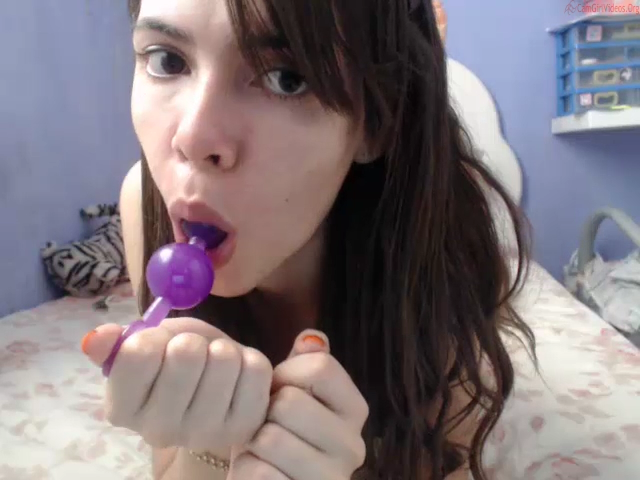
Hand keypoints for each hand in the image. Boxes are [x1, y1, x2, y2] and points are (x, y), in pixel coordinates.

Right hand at [81, 317, 272, 456]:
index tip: (160, 345)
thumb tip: (98, 337)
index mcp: (123, 409)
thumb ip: (115, 342)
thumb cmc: (173, 365)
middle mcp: (159, 430)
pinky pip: (256, 368)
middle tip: (192, 354)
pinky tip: (238, 376)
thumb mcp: (144, 345)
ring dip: (222, 349)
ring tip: (215, 364)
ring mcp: (204, 433)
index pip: (138, 353)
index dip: (155, 337)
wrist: (212, 394)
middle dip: (192, 341)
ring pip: (224, 358)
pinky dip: (250, 360)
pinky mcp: (244, 426)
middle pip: (186, 353)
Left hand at [229, 330, 368, 478]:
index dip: (285, 374)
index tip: (277, 391)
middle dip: (264, 413)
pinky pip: (258, 473)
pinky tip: (259, 475)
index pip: (320, 367)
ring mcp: (332, 478)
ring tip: (262, 453)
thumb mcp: (290, 393)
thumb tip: (311, 337)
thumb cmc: (277, 432)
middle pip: (289, 402)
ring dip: (252, 445)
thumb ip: (304, 365)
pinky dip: (247, 472)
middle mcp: (353, 445)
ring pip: (270, 438)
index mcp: (354, 409)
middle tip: (267, 428)